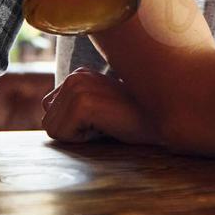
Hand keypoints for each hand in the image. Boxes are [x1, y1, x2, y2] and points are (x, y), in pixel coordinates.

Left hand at [43, 68, 163, 145]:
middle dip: (74, 131)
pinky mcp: (82, 103)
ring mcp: (78, 87)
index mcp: (79, 74)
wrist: (166, 118)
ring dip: (78, 136)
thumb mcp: (104, 107)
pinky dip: (82, 140)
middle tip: (105, 124)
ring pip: (52, 129)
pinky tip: (106, 127)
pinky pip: (62, 135)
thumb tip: (52, 124)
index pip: (50, 110)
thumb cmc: (137, 119)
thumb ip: (80, 108)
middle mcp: (75, 75)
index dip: (74, 125)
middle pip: (48, 120)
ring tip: (106, 125)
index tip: (102, 120)